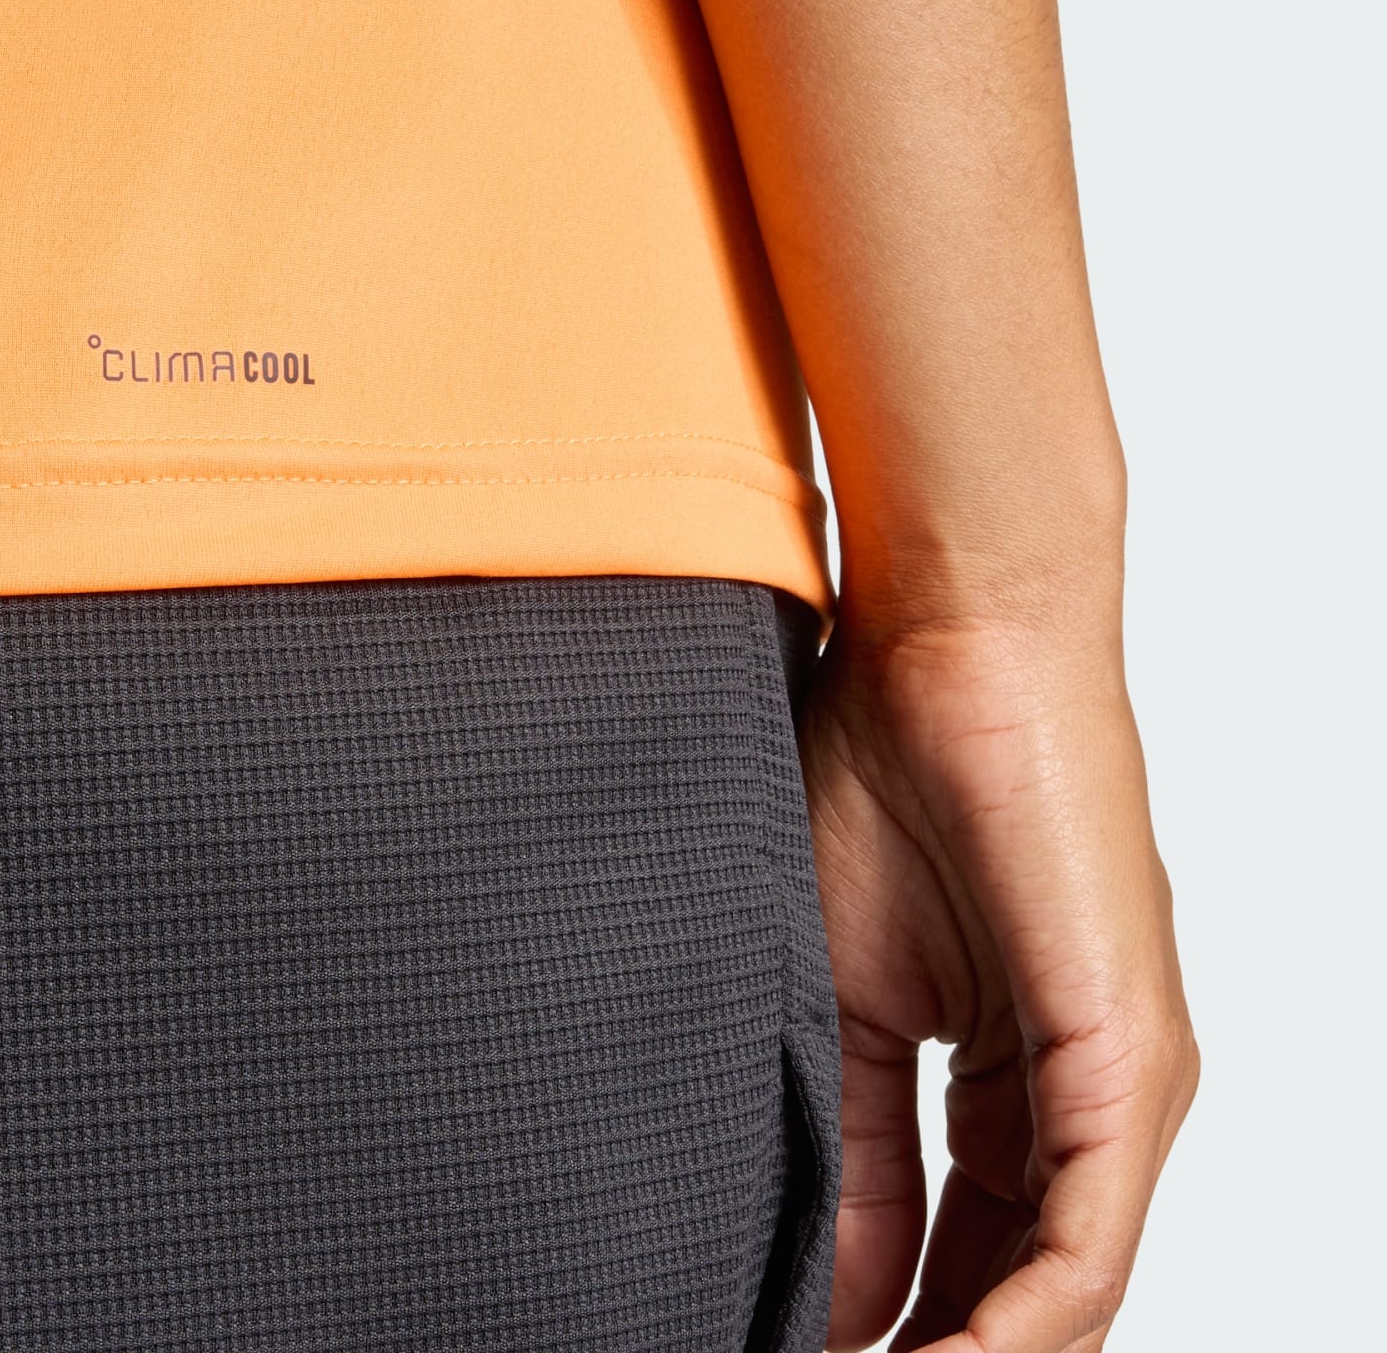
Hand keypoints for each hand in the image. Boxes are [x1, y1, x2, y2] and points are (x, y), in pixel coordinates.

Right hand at [801, 601, 1197, 1350]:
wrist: (948, 646)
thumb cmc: (881, 769)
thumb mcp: (839, 995)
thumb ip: (849, 1141)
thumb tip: (822, 1277)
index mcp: (1013, 1075)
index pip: (958, 1253)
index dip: (880, 1325)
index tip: (796, 1348)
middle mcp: (1085, 1096)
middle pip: (1016, 1288)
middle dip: (932, 1349)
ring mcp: (1121, 1084)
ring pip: (1061, 1290)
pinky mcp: (1131, 1061)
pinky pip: (1082, 1243)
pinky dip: (1014, 1327)